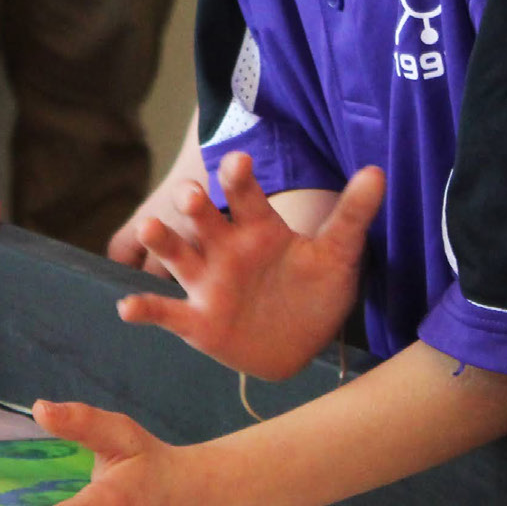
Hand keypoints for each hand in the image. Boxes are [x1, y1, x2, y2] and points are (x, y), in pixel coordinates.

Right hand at [117, 153, 381, 381]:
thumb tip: (378, 171)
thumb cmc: (314, 291)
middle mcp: (225, 249)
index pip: (245, 196)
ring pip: (177, 255)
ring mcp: (206, 283)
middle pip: (202, 218)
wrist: (300, 345)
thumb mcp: (338, 254)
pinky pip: (165, 311)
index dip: (239, 177)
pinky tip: (127, 307)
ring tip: (151, 229)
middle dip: (194, 204)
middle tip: (192, 194)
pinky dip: (143, 307)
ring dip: (162, 240)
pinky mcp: (195, 320)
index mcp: (258, 228)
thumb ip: (353, 214)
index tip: (238, 160)